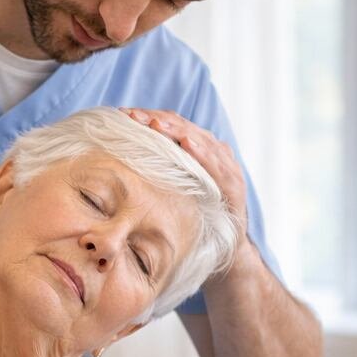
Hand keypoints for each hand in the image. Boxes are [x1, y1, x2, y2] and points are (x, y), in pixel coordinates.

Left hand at [120, 108, 247, 231]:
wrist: (230, 241)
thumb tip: (125, 154)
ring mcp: (226, 165)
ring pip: (199, 140)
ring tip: (155, 123)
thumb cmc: (199, 212)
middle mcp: (215, 151)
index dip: (149, 117)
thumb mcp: (178, 187)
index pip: (174, 125)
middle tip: (132, 115)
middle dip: (157, 119)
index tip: (124, 114)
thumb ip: (164, 168)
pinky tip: (187, 143)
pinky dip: (201, 152)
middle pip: (184, 128)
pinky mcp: (233, 184)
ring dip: (176, 130)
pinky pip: (216, 166)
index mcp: (201, 149)